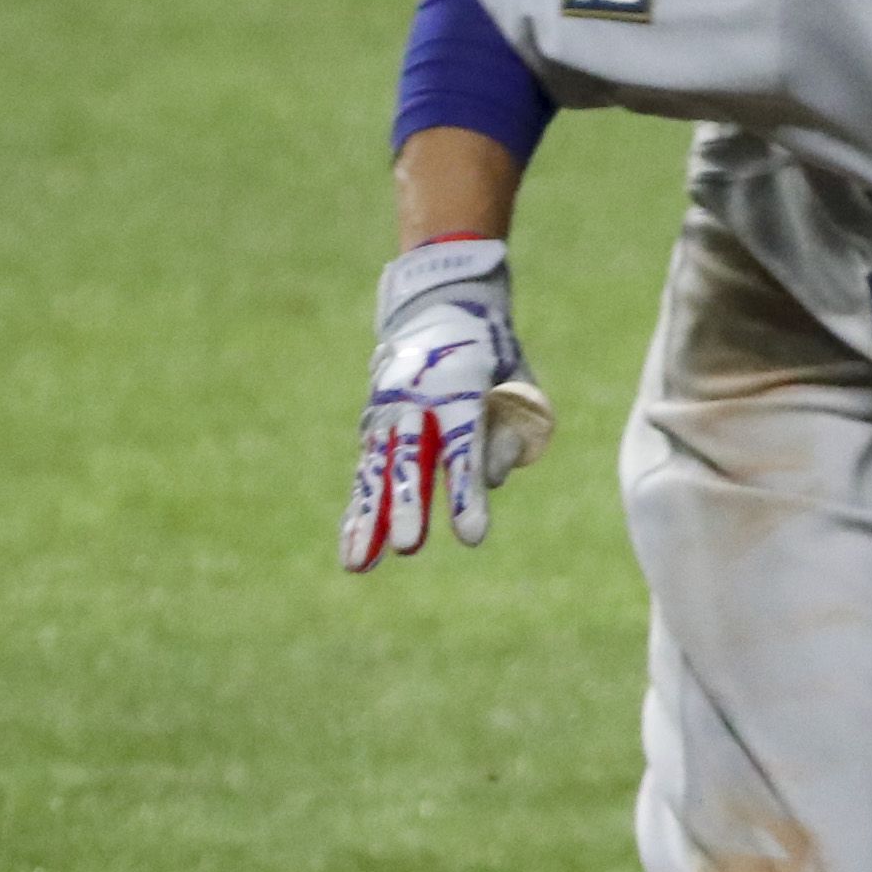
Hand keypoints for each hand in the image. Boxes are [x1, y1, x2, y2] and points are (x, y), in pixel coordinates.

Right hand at [341, 237, 555, 572]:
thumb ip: (510, 428)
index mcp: (460, 382)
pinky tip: (355, 552)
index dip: (466, 493)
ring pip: (376, 470)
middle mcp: (414, 398)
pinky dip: (359, 512)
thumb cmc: (491, 354)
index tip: (472, 536)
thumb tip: (488, 481)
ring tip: (360, 563)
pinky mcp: (372, 428)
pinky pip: (365, 475)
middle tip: (410, 546)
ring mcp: (386, 412)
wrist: (438, 307)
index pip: (464, 447)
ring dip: (370, 518)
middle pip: (411, 459)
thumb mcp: (516, 378)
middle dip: (408, 504)